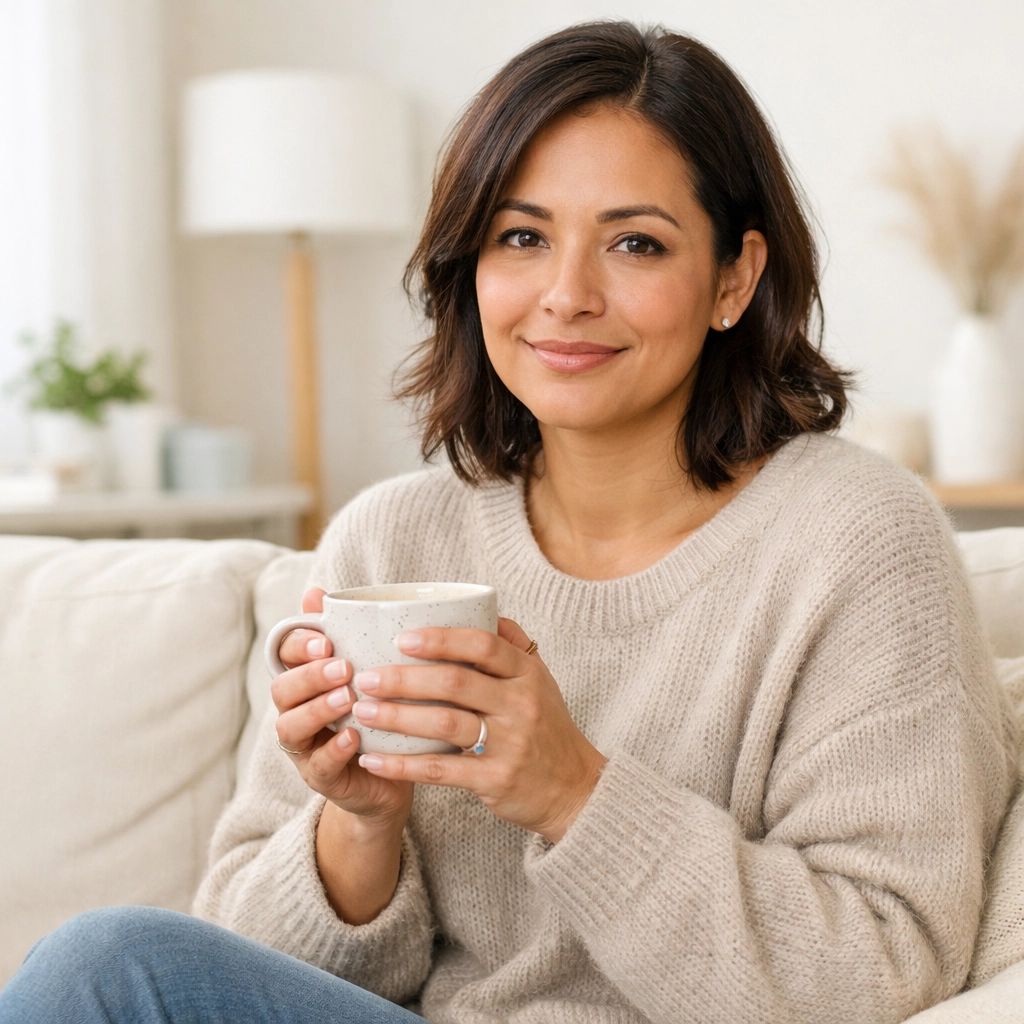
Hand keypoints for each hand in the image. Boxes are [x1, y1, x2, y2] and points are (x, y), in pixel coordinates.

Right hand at [271, 587, 413, 827]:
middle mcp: (296, 711)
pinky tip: (353, 737)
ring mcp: (305, 748)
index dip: (298, 646)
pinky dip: (334, 750)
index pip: (284, 655)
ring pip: (290, 728)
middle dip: (309, 675)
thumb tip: (316, 590)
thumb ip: (347, 633)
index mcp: (305, 680)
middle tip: (342, 666)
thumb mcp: (369, 670)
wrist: (391, 776)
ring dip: (317, 709)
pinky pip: (319, 766)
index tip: (325, 639)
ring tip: (347, 698)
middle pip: (281, 690)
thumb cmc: (378, 713)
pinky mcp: (322, 778)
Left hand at [349, 618, 606, 843]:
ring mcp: (509, 743)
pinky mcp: (495, 780)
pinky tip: (373, 760)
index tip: (402, 638)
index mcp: (527, 673)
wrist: (576, 789)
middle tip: (366, 677)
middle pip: (455, 682)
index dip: (440, 639)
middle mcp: (520, 704)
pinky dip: (403, 765)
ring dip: (396, 717)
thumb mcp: (541, 681)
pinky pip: (440, 769)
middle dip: (404, 678)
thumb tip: (482, 607)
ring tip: (362, 712)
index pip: (483, 644)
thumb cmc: (548, 728)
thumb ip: (511, 645)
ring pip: (443, 724)